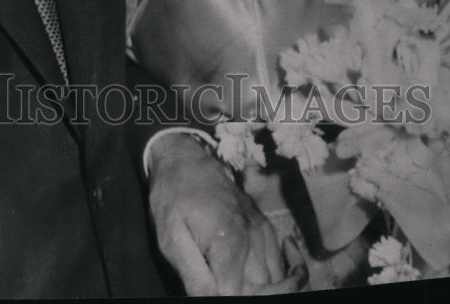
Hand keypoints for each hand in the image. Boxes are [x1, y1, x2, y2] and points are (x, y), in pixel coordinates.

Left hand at [146, 133, 307, 294]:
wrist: (185, 160)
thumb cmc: (173, 198)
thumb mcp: (171, 239)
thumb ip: (194, 276)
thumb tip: (212, 301)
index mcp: (229, 242)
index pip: (240, 295)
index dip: (222, 295)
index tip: (208, 284)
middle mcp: (254, 237)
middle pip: (263, 290)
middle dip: (242, 292)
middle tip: (215, 278)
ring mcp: (263, 231)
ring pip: (276, 279)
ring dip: (259, 287)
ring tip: (226, 275)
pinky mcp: (265, 226)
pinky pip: (278, 263)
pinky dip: (271, 276)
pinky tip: (249, 275)